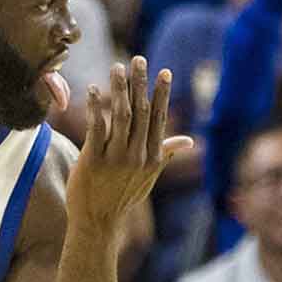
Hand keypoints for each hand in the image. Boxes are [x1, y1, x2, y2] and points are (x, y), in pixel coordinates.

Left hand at [67, 58, 193, 232]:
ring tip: (117, 67)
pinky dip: (95, 108)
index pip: (160, 119)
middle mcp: (139, 156)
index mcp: (154, 157)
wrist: (98, 222)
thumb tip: (189, 142)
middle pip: (143, 112)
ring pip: (122, 116)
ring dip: (120, 89)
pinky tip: (92, 90)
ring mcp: (117, 158)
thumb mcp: (149, 177)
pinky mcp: (94, 161)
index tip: (164, 72)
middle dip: (141, 83)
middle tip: (138, 59)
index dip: (162, 94)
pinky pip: (96, 128)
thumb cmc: (122, 197)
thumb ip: (166, 154)